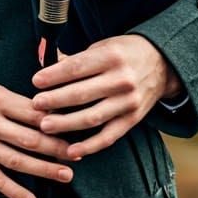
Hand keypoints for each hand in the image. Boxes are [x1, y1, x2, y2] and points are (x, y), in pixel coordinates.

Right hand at [0, 81, 73, 197]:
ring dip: (44, 170)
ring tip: (65, 175)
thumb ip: (18, 102)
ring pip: (17, 161)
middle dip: (56, 148)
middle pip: (30, 139)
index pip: (33, 114)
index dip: (56, 123)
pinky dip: (15, 192)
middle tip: (76, 154)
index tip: (74, 129)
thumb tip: (50, 116)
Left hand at [31, 35, 182, 157]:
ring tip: (45, 126)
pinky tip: (71, 151)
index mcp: (111, 57)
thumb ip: (77, 58)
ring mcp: (128, 102)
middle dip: (55, 100)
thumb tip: (47, 67)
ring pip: (92, 117)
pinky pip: (109, 136)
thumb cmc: (124, 53)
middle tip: (35, 105)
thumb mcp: (103, 46)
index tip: (35, 82)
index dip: (55, 76)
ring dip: (66, 124)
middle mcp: (121, 80)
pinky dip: (90, 146)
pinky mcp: (132, 119)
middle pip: (82, 94)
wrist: (162, 63)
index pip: (77, 68)